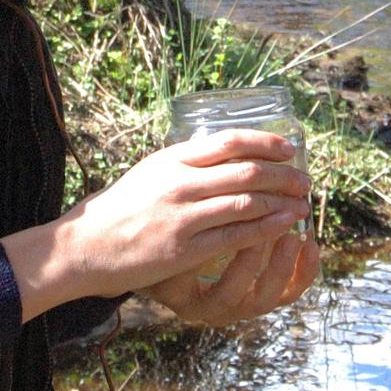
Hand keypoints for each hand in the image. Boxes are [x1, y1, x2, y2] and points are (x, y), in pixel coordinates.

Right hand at [1, 127, 311, 321]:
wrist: (85, 246)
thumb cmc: (117, 209)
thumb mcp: (148, 173)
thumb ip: (182, 165)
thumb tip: (222, 156)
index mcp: (171, 159)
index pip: (229, 141)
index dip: (266, 142)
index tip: (289, 147)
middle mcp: (180, 182)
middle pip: (247, 171)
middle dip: (283, 175)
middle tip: (305, 179)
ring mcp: (184, 216)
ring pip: (248, 203)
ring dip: (282, 202)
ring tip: (302, 204)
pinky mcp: (186, 248)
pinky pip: (237, 235)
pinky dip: (267, 229)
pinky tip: (285, 227)